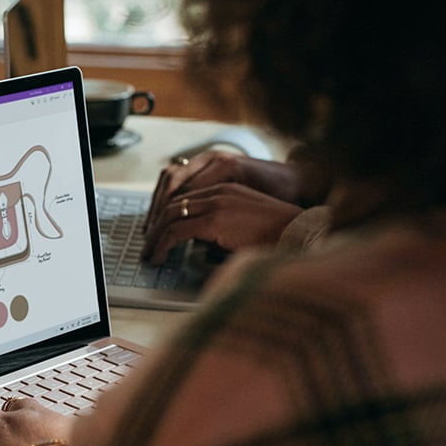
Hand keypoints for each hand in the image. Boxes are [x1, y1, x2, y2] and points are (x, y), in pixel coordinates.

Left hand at [143, 151, 305, 264]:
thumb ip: (220, 227)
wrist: (299, 232)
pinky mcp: (215, 219)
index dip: (165, 216)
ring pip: (169, 217)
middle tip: (147, 245)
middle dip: (155, 226)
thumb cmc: (277, 234)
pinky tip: (159, 257)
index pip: (184, 198)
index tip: (157, 233)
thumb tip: (199, 245)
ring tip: (149, 255)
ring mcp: (216, 202)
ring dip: (155, 237)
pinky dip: (162, 245)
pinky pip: (176, 231)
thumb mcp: (243, 224)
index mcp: (225, 188)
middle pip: (172, 204)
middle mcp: (218, 190)